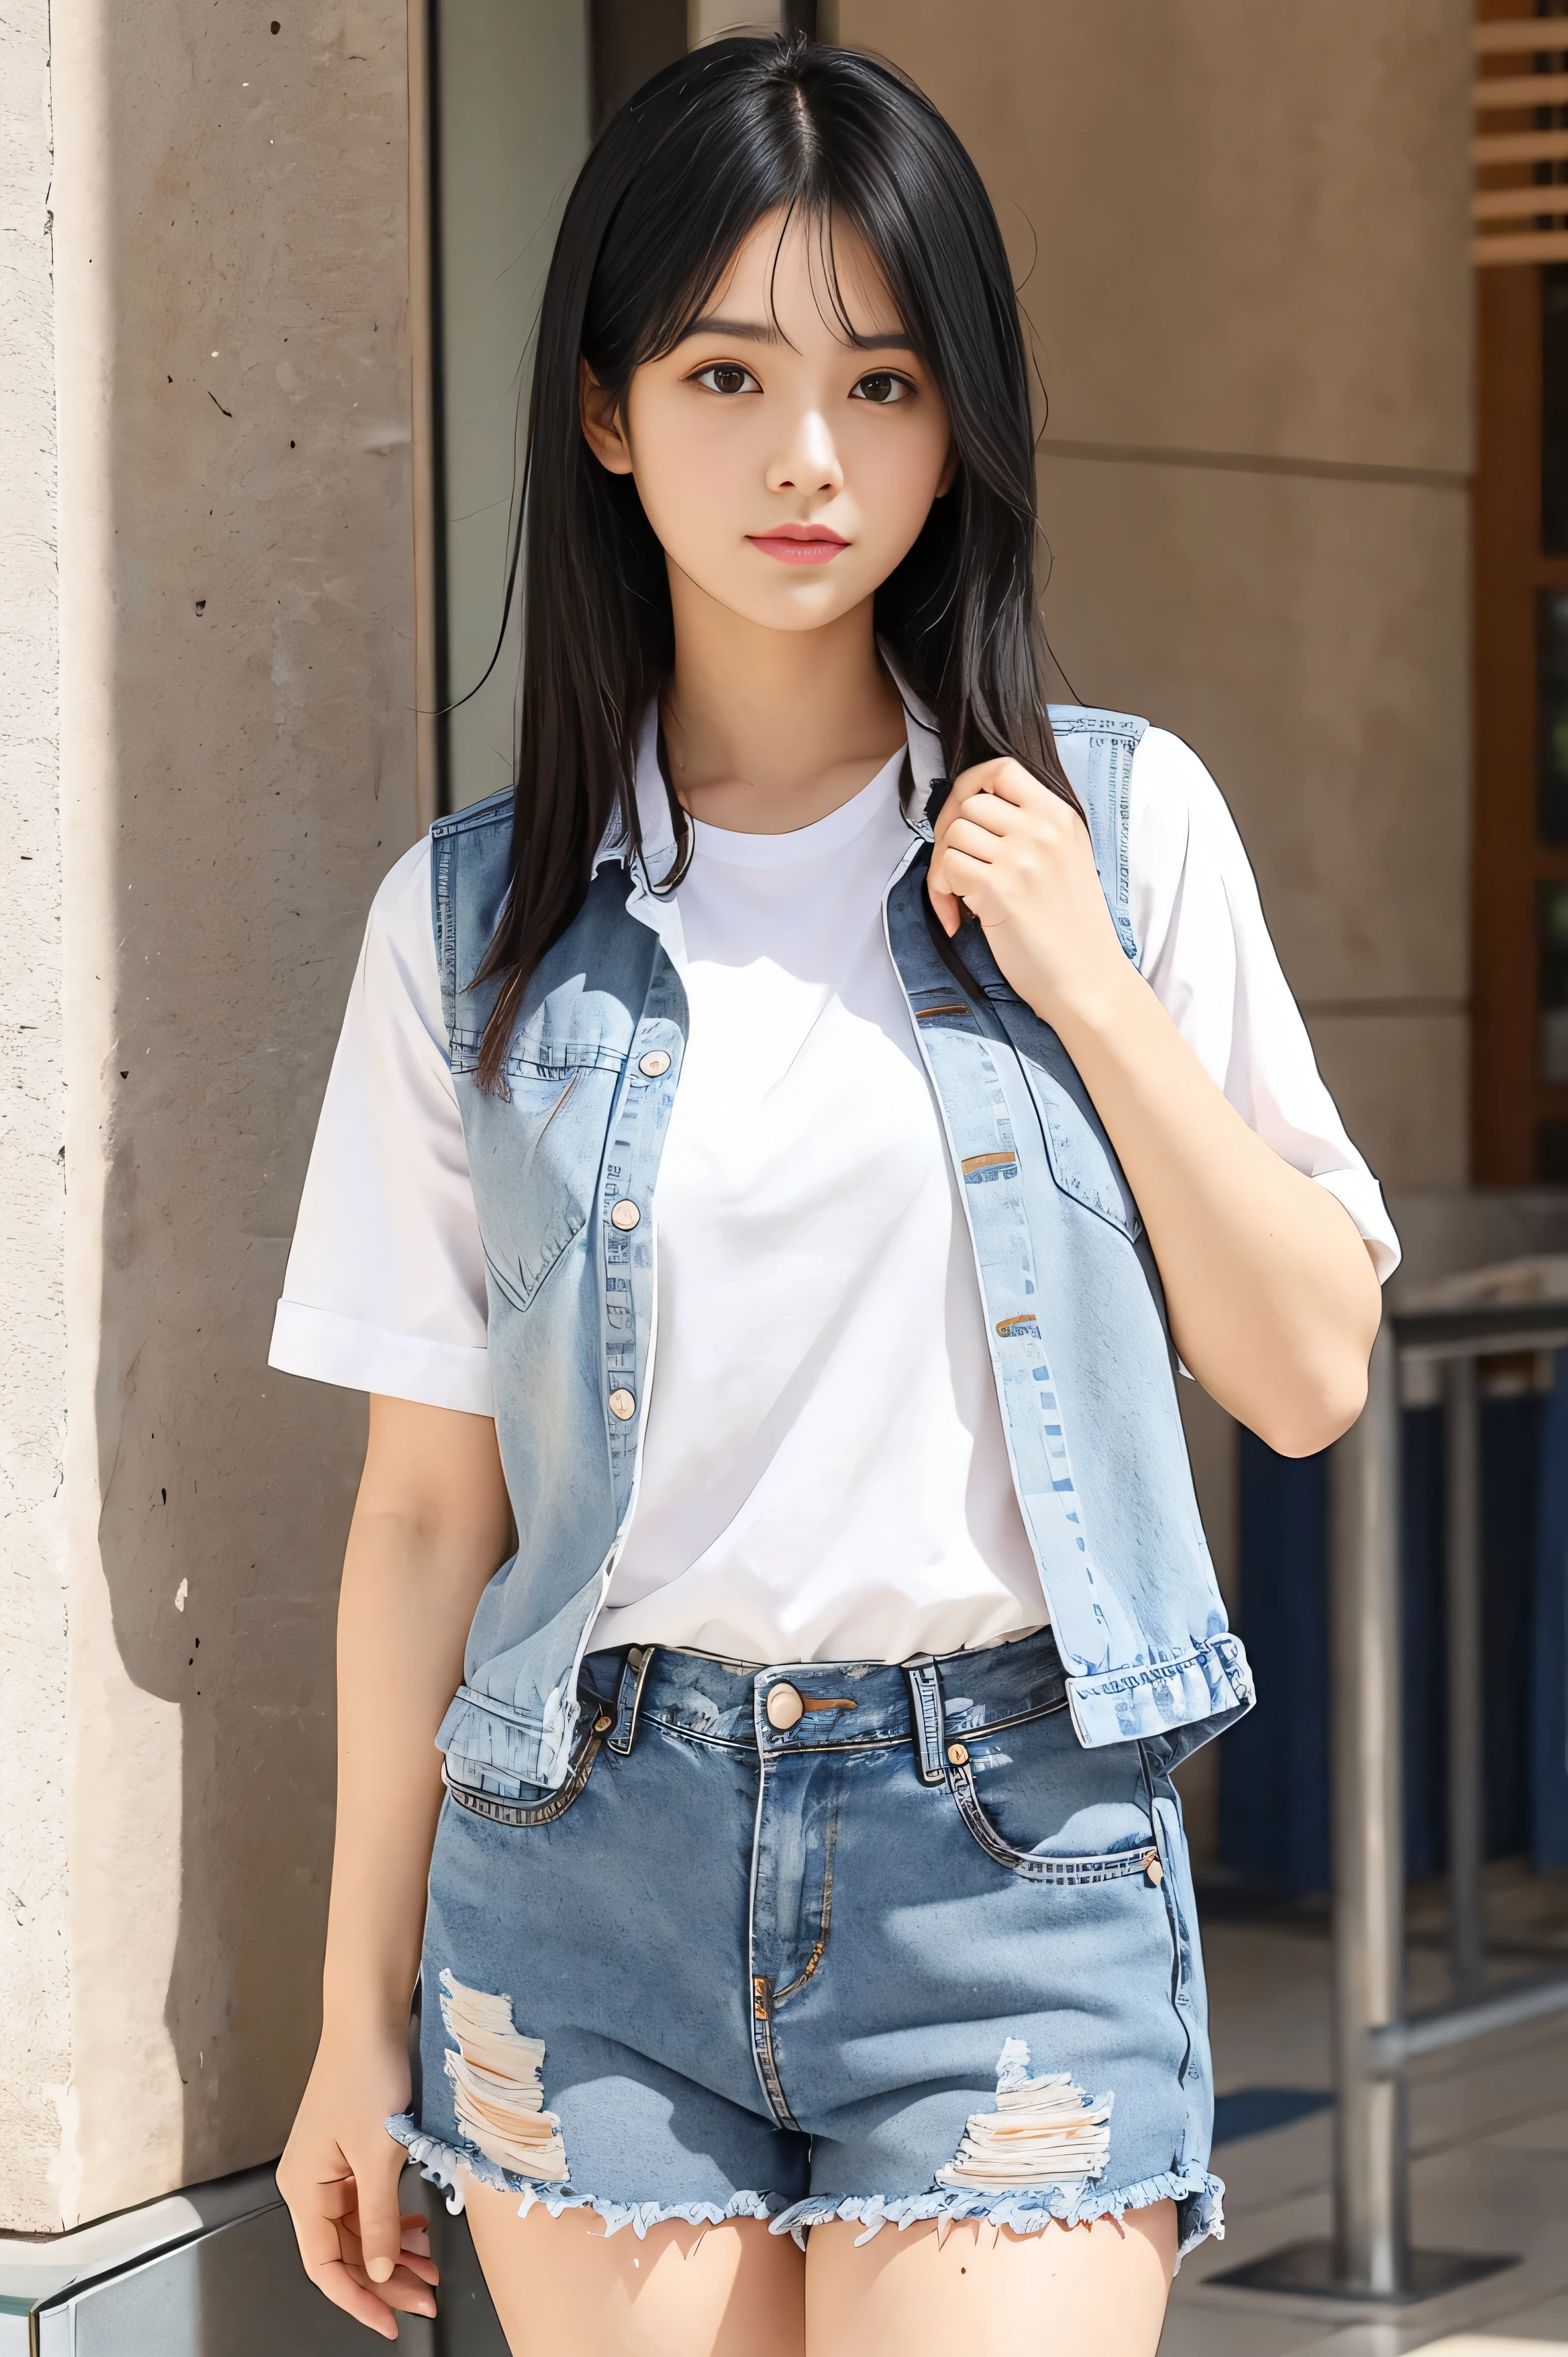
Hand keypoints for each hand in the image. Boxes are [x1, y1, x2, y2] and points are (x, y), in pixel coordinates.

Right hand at [277, 2026, 438, 2340]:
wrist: (369, 2017)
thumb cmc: (366, 2074)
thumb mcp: (378, 2153)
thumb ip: (379, 2218)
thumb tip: (381, 2272)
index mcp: (304, 2190)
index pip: (325, 2266)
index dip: (357, 2300)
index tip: (389, 2323)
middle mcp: (311, 2185)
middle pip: (346, 2252)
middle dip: (385, 2281)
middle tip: (427, 2301)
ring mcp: (331, 2170)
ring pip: (361, 2231)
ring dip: (394, 2253)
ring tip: (431, 2273)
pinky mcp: (351, 2153)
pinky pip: (369, 2203)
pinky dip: (394, 2221)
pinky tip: (419, 2230)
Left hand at [927, 757, 1128, 1029]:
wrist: (1088, 980)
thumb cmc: (1071, 929)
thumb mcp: (1066, 858)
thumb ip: (1030, 828)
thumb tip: (973, 811)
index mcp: (1061, 816)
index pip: (1002, 769)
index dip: (970, 786)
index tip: (963, 816)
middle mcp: (1043, 829)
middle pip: (969, 803)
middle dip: (949, 833)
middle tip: (956, 867)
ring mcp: (1022, 857)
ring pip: (953, 834)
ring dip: (944, 867)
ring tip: (962, 897)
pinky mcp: (1000, 890)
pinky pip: (947, 868)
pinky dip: (942, 893)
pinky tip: (960, 918)